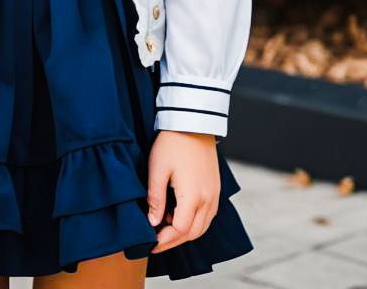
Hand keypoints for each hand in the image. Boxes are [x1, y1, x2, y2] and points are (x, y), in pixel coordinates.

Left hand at [146, 130, 218, 253]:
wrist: (193, 122)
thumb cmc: (172, 143)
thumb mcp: (157, 169)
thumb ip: (155, 198)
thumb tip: (152, 223)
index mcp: (193, 196)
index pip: (180, 230)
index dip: (164, 240)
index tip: (150, 244)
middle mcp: (208, 199)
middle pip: (193, 233)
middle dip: (174, 240)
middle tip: (156, 241)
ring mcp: (215, 194)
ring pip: (203, 226)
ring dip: (185, 232)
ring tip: (165, 228)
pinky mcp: (216, 188)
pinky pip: (208, 215)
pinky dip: (195, 222)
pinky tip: (179, 215)